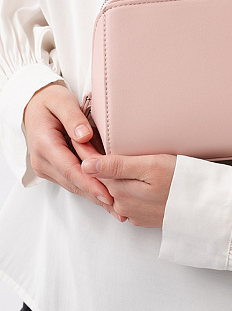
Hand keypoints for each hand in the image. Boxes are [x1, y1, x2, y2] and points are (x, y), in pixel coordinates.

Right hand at [23, 83, 117, 216]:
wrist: (34, 105)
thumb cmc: (50, 102)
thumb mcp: (62, 102)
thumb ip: (73, 118)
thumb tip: (83, 136)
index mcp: (44, 144)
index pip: (70, 168)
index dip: (90, 183)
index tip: (107, 194)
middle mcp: (42, 160)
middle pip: (73, 182)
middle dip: (97, 195)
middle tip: (120, 208)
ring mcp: (46, 167)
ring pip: (73, 185)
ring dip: (94, 196)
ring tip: (117, 208)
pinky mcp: (52, 170)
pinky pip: (72, 181)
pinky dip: (89, 189)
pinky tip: (105, 197)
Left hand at [73, 140, 176, 227]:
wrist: (207, 206)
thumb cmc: (182, 180)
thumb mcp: (150, 165)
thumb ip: (117, 166)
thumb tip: (85, 164)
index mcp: (120, 189)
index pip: (95, 168)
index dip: (88, 151)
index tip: (80, 136)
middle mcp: (122, 204)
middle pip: (103, 180)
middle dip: (97, 164)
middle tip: (92, 141)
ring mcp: (133, 213)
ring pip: (114, 190)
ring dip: (111, 177)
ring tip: (111, 157)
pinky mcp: (143, 217)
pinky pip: (127, 199)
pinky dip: (125, 187)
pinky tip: (132, 177)